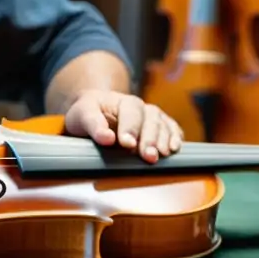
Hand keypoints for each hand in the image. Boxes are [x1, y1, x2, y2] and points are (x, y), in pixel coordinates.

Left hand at [63, 90, 182, 162]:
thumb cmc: (88, 113)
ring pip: (163, 124)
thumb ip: (93, 124)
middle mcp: (141, 107)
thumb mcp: (82, 114)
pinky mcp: (161, 127)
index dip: (130, 128)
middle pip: (151, 119)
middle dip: (150, 139)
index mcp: (122, 101)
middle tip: (148, 156)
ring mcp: (152, 117)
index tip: (127, 144)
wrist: (96, 111)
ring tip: (163, 155)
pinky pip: (173, 129)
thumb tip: (107, 138)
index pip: (130, 113)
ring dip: (164, 140)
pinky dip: (176, 137)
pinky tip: (176, 148)